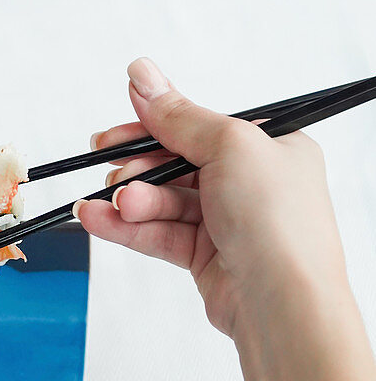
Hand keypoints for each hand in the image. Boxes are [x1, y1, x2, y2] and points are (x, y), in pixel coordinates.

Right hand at [75, 58, 349, 343]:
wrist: (284, 305)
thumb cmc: (278, 223)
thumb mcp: (228, 146)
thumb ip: (178, 116)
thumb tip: (142, 75)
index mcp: (271, 145)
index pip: (201, 126)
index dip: (155, 126)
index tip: (115, 131)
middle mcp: (251, 182)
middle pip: (177, 163)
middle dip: (138, 167)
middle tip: (107, 165)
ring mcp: (228, 222)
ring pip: (164, 202)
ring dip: (131, 201)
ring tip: (107, 204)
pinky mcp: (207, 257)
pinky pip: (158, 234)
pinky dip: (127, 227)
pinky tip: (98, 220)